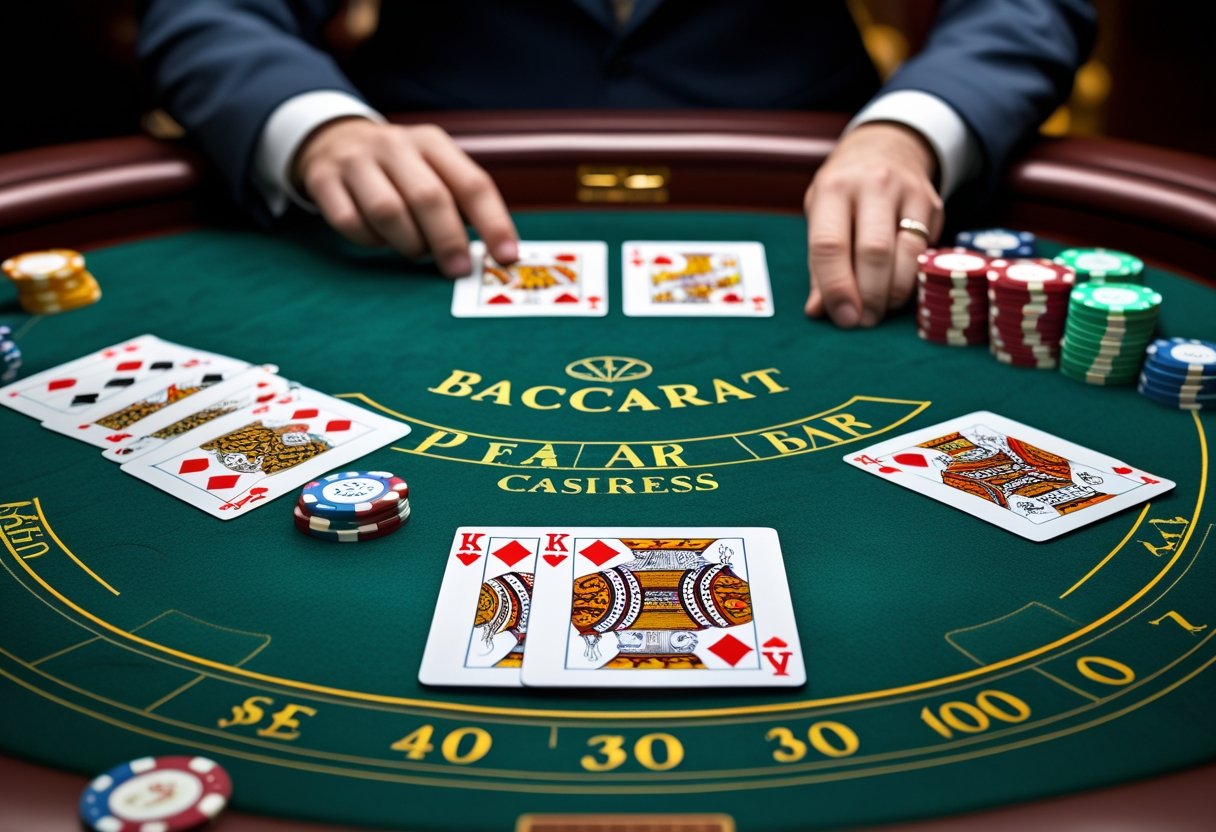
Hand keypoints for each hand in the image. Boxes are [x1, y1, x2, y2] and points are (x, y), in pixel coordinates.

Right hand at [293, 119, 517, 275]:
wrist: (333, 139)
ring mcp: (356, 161)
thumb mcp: (433, 169)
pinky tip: (379, 240)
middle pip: (429, 197)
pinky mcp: (324, 179)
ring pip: (388, 212)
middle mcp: (395, 145)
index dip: (493, 223)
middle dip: (448, 241)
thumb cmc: (400, 170)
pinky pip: (350, 221)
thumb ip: (462, 205)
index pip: (472, 184)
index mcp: (432, 143)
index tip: (506, 257)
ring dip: (408, 243)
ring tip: (416, 252)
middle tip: (457, 270)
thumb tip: (496, 254)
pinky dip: (369, 240)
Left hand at [804, 123, 943, 327]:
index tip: (843, 318)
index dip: (836, 287)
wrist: (887, 147)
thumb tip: (817, 311)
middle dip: (868, 295)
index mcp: (833, 189)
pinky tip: (900, 292)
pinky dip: (913, 280)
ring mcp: (908, 192)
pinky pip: (926, 252)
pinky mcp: (934, 203)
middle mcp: (872, 186)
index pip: (830, 244)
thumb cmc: (844, 192)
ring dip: (894, 293)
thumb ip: (819, 264)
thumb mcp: (821, 215)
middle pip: (873, 251)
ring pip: (907, 254)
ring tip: (880, 311)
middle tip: (863, 321)